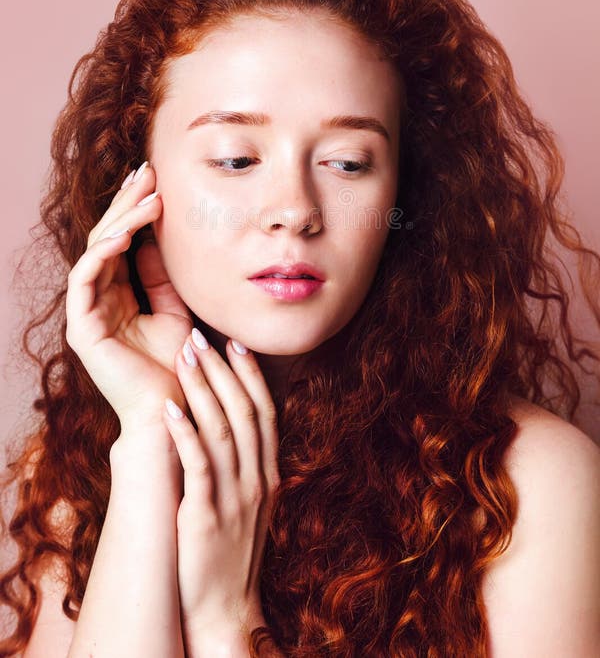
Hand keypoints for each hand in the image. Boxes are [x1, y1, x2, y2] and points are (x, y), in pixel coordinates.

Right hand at [65, 160, 192, 432]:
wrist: (178, 409)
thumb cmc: (180, 365)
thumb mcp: (175, 310)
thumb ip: (161, 278)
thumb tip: (154, 240)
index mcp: (118, 295)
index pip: (122, 241)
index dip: (135, 209)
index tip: (156, 179)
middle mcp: (98, 299)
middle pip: (107, 238)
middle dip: (128, 203)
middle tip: (148, 172)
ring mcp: (87, 313)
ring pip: (96, 251)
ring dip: (122, 219)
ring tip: (149, 196)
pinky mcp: (82, 328)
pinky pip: (85, 279)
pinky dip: (103, 253)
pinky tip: (127, 232)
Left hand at [163, 330, 280, 654]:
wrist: (224, 611)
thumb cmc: (229, 556)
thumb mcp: (248, 507)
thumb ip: (245, 469)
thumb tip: (231, 430)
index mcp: (269, 475)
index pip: (265, 412)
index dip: (250, 376)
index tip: (235, 343)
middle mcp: (258, 481)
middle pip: (244, 412)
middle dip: (222, 371)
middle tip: (200, 337)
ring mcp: (235, 499)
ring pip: (222, 430)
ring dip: (202, 390)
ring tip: (183, 358)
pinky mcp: (206, 517)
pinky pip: (197, 465)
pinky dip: (184, 432)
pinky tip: (169, 408)